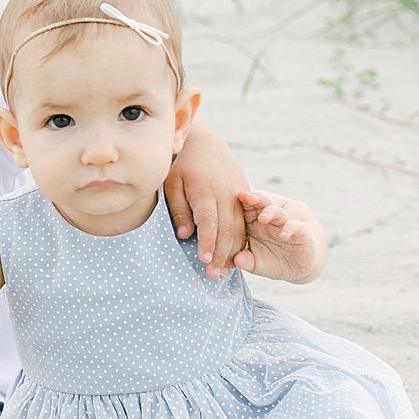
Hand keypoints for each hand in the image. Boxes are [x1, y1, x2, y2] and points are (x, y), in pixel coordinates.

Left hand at [167, 121, 250, 279]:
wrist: (203, 142)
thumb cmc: (181, 165)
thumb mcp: (172, 184)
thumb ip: (179, 210)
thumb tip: (184, 236)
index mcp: (205, 191)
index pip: (209, 222)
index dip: (207, 242)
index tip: (204, 260)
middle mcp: (226, 193)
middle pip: (227, 229)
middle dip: (221, 254)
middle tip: (213, 276)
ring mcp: (238, 193)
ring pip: (239, 227)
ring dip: (233, 251)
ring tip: (224, 271)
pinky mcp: (245, 193)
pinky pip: (246, 221)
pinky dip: (241, 239)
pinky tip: (235, 254)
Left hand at [234, 188, 326, 282]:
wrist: (298, 265)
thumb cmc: (271, 260)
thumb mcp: (256, 263)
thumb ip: (245, 261)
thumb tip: (235, 261)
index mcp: (252, 222)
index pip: (244, 209)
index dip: (238, 204)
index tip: (229, 200)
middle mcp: (268, 219)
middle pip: (260, 204)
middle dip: (253, 199)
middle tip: (246, 197)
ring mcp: (283, 223)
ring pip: (276, 212)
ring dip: (270, 213)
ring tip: (263, 218)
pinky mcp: (300, 232)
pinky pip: (294, 226)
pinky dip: (289, 229)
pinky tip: (283, 235)